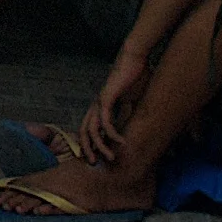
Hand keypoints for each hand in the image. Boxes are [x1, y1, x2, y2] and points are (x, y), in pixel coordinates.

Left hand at [77, 45, 148, 164]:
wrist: (134, 58)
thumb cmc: (135, 76)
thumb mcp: (134, 99)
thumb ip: (131, 112)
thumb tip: (137, 125)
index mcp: (100, 106)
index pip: (89, 128)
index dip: (89, 143)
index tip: (96, 156)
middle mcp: (96, 105)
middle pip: (84, 132)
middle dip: (87, 149)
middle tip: (95, 163)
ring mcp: (99, 102)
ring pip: (92, 130)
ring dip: (100, 146)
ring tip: (111, 157)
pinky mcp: (106, 98)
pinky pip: (105, 121)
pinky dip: (112, 134)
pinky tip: (121, 141)